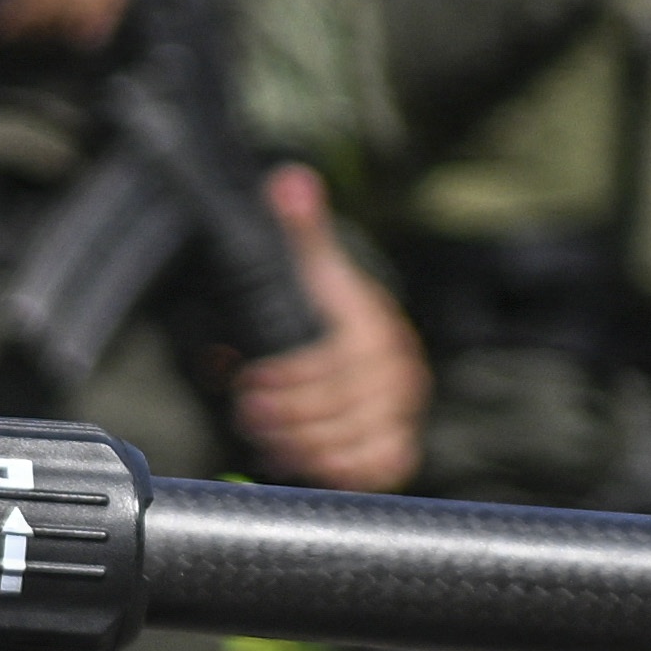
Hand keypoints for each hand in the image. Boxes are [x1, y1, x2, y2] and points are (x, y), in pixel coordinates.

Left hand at [213, 166, 427, 488]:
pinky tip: (301, 460)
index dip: (286, 380)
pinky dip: (339, 470)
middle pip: (342, 410)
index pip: (334, 366)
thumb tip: (289, 181)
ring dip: (303, 446)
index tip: (246, 382)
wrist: (362, 342)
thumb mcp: (316, 266)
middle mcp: (400, 373)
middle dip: (286, 416)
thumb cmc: (331, 306)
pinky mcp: (401, 443)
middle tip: (245, 414)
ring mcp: (404, 412)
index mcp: (377, 330)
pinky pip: (381, 467)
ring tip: (265, 437)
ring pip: (357, 443)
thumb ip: (300, 228)